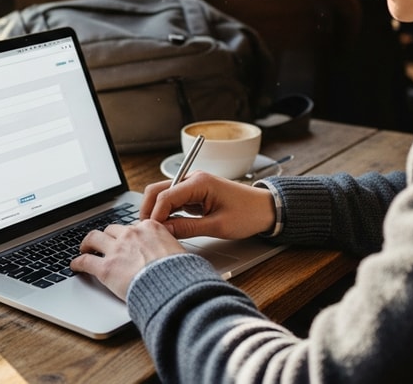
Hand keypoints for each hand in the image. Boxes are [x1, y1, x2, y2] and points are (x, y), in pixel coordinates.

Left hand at [70, 220, 185, 298]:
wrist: (173, 286)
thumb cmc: (180, 274)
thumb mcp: (181, 252)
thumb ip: (171, 249)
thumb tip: (176, 256)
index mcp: (151, 228)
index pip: (134, 226)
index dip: (128, 235)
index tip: (127, 240)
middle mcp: (131, 234)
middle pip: (112, 229)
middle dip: (107, 236)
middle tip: (103, 243)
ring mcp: (117, 250)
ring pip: (94, 238)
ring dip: (88, 243)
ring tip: (85, 249)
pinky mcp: (106, 268)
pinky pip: (85, 261)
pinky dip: (77, 263)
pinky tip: (75, 266)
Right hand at [141, 170, 276, 239]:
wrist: (266, 209)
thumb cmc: (248, 214)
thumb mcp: (217, 226)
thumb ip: (188, 228)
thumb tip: (164, 231)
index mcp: (199, 182)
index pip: (165, 196)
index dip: (155, 215)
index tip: (151, 232)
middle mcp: (193, 179)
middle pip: (158, 191)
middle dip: (149, 210)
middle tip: (147, 232)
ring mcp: (193, 186)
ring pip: (163, 196)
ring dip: (157, 212)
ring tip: (156, 232)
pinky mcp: (195, 194)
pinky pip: (174, 202)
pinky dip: (167, 213)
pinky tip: (167, 227)